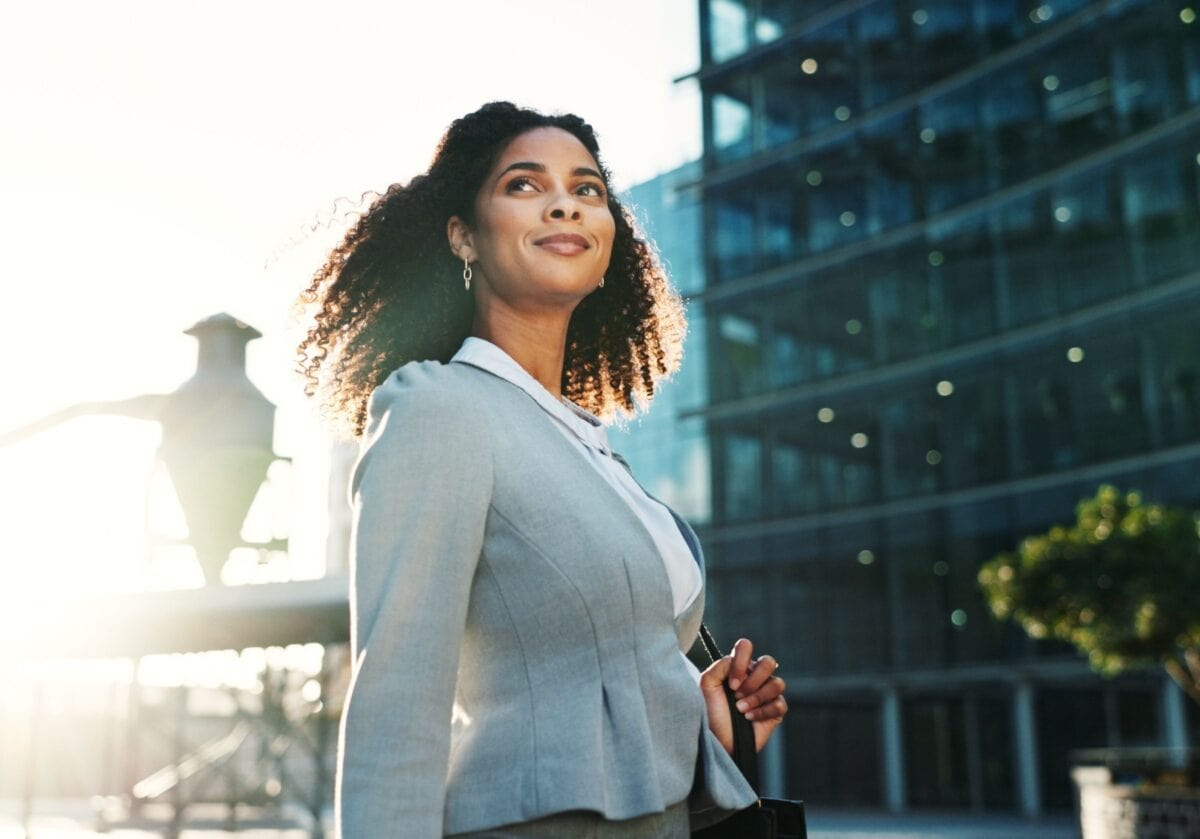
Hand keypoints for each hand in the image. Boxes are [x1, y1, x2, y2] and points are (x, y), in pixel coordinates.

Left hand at [699, 637, 786, 753]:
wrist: (718, 741)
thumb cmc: (711, 713)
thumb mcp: (707, 685)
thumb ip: (720, 665)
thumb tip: (735, 659)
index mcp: (738, 667)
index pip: (746, 647)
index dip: (741, 662)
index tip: (731, 683)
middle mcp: (754, 676)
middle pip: (768, 662)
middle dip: (753, 681)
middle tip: (737, 695)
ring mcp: (766, 693)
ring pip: (777, 683)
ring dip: (757, 698)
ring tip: (741, 710)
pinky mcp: (776, 710)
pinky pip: (780, 703)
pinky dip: (763, 712)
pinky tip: (750, 718)